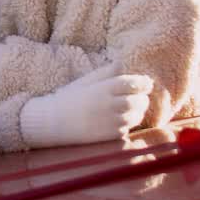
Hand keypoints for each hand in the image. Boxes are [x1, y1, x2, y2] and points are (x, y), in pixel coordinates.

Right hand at [19, 64, 152, 148]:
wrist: (53, 122)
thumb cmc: (69, 98)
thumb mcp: (86, 81)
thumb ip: (106, 72)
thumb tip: (123, 63)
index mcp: (105, 88)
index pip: (134, 83)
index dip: (144, 83)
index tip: (146, 83)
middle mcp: (111, 105)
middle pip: (139, 101)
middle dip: (143, 98)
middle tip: (140, 96)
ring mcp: (111, 122)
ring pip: (136, 116)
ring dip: (138, 112)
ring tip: (132, 108)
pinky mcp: (109, 136)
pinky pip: (127, 129)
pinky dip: (127, 124)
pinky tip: (120, 119)